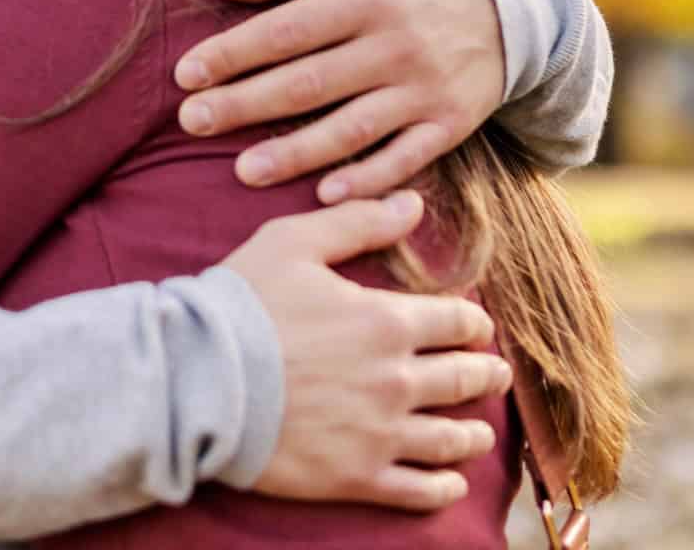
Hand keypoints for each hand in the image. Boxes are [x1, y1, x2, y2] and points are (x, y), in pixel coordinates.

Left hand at [177, 0, 504, 201]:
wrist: (507, 5)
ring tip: (243, 171)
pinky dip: (367, 179)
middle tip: (191, 122)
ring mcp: (425, 89)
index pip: (287, 30)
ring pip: (351, 128)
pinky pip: (404, 159)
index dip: (233, 53)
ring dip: (295, 154)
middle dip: (245, 105)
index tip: (186, 74)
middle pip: (309, 83)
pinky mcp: (449, 124)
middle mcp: (397, 44)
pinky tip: (323, 194)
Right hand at [223, 192, 509, 509]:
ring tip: (480, 433)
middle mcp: (396, 380)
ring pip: (450, 438)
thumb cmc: (241, 305)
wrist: (198, 380)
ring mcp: (379, 433)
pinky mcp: (355, 477)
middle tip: (496, 375)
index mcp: (387, 321)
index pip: (457, 321)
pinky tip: (451, 483)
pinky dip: (442, 487)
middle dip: (486, 374)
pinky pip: (416, 490)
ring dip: (473, 434)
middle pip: (464, 379)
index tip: (477, 328)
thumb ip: (358, 221)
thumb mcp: (294, 242)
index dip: (473, 323)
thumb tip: (413, 202)